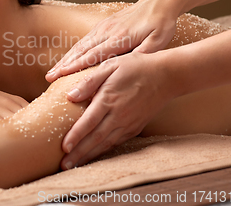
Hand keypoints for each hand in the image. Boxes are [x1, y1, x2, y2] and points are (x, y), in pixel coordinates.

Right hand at [46, 0, 177, 82]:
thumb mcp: (160, 40)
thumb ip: (144, 54)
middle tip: (49, 77)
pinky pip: (84, 40)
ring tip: (52, 72)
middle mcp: (108, 32)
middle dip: (64, 65)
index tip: (63, 74)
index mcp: (120, 38)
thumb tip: (131, 67)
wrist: (158, 2)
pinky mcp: (102, 25)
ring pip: (79, 45)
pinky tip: (66, 60)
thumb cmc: (161, 23)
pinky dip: (72, 51)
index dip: (77, 65)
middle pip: (81, 50)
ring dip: (64, 59)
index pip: (95, 54)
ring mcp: (103, 27)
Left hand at [60, 51, 175, 168]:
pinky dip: (104, 151)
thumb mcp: (110, 66)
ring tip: (74, 165)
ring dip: (89, 155)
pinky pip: (117, 142)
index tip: (63, 148)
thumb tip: (70, 96)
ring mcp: (128, 123)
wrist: (167, 75)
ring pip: (105, 144)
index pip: (88, 122)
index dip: (75, 136)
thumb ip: (89, 81)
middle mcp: (119, 115)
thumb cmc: (136, 66)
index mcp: (109, 99)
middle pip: (95, 138)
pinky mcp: (136, 127)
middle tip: (63, 165)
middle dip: (78, 153)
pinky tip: (93, 155)